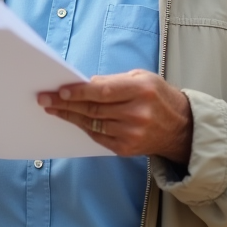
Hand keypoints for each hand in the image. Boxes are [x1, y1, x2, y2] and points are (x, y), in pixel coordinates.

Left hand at [38, 70, 192, 163]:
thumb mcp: (142, 78)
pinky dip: (82, 127)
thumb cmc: (159, 97)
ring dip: (69, 116)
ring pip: (91, 124)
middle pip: (92, 109)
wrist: (181, 127)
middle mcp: (136, 114)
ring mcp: (131, 133)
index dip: (78, 92)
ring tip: (52, 108)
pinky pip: (97, 137)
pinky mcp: (126, 148)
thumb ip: (113, 81)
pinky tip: (71, 119)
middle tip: (45, 98)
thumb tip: (84, 85)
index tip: (59, 90)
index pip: (102, 92)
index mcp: (141, 91)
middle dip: (65, 103)